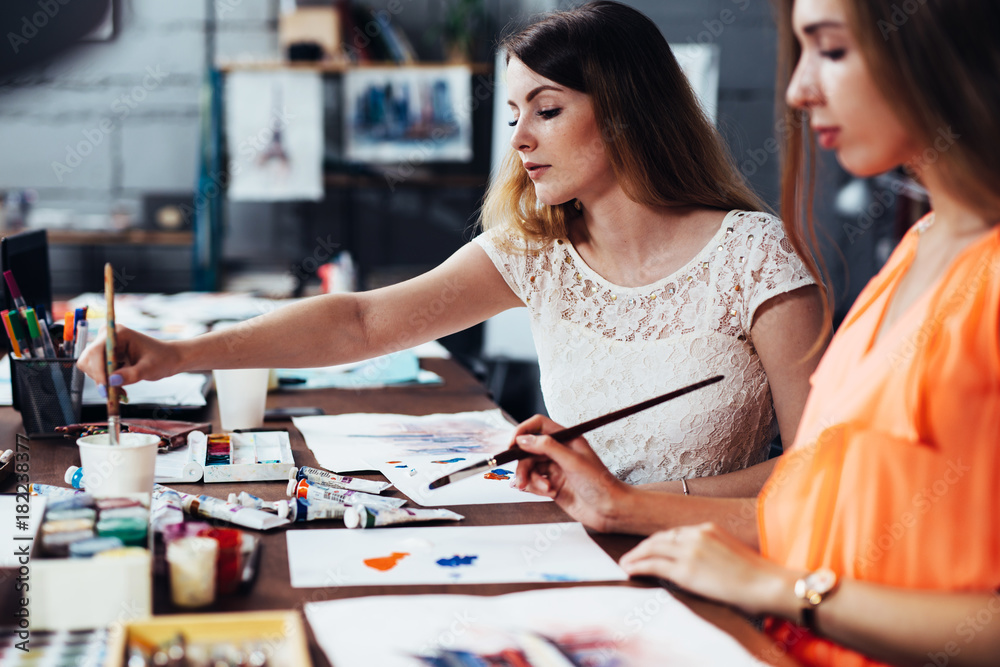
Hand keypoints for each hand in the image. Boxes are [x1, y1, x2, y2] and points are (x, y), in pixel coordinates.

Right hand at [77, 325, 179, 388]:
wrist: (169, 358)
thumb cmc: (162, 359)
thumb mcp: (149, 369)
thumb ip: (132, 375)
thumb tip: (112, 381)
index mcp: (118, 333)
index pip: (96, 351)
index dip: (98, 370)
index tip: (105, 388)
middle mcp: (107, 337)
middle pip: (88, 360)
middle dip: (99, 378)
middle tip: (113, 392)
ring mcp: (104, 346)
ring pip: (90, 368)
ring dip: (103, 382)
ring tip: (121, 390)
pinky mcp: (105, 356)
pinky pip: (96, 372)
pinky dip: (106, 383)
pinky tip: (120, 388)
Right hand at [513, 414, 630, 532]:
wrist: (610, 510)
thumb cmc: (600, 483)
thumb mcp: (572, 461)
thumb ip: (546, 447)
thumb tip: (523, 439)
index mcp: (566, 439)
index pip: (538, 425)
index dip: (523, 432)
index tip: (512, 444)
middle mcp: (559, 452)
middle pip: (528, 450)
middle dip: (523, 464)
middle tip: (522, 479)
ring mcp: (555, 469)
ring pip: (529, 468)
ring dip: (530, 479)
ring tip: (543, 489)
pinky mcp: (552, 485)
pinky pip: (532, 483)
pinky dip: (535, 488)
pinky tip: (547, 493)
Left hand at [619, 523, 800, 617]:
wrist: (768, 584)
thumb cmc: (758, 576)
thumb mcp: (732, 553)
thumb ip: (713, 552)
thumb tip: (702, 565)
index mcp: (708, 528)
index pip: (675, 532)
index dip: (659, 541)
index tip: (649, 548)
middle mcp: (696, 535)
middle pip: (659, 538)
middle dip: (643, 547)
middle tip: (631, 554)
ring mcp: (689, 551)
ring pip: (652, 549)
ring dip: (635, 556)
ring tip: (625, 563)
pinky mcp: (685, 570)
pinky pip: (653, 565)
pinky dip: (638, 566)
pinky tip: (629, 570)